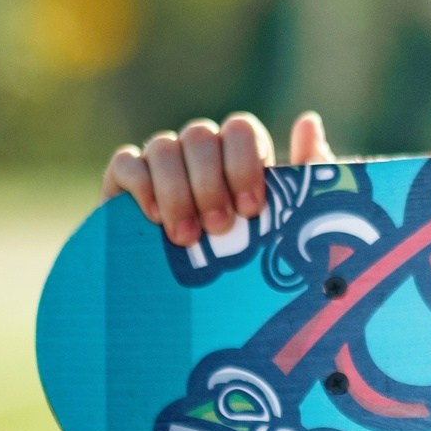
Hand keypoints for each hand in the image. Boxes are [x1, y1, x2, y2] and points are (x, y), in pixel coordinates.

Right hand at [101, 111, 335, 246]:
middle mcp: (198, 153)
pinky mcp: (123, 183)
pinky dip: (140, 185)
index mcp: (238, 155)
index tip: (251, 209)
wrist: (195, 310)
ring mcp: (160, 165)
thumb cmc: (249, 264)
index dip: (244, 163)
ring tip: (186, 236)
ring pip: (163, 146)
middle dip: (210, 183)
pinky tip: (154, 218)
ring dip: (176, 190)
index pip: (240, 130)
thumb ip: (306, 175)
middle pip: (200, 135)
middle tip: (219, 228)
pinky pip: (125, 163)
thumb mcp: (287, 225)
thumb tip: (307, 120)